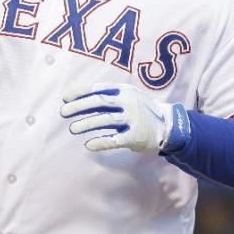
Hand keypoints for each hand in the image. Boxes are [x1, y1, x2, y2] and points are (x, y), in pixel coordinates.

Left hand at [60, 82, 188, 152]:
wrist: (170, 126)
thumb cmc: (142, 110)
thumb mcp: (129, 96)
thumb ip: (109, 96)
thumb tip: (78, 99)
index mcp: (125, 90)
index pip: (98, 89)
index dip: (80, 93)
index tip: (65, 98)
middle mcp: (129, 102)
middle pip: (99, 102)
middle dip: (79, 107)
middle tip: (63, 112)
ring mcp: (133, 119)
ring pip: (105, 120)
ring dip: (86, 124)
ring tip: (72, 128)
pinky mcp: (136, 136)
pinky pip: (114, 140)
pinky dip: (100, 142)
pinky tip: (88, 145)